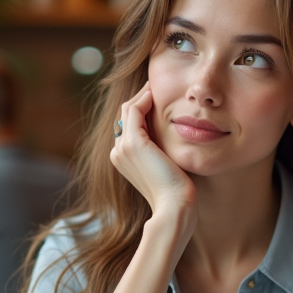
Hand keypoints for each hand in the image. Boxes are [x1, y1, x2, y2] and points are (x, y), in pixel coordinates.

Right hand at [110, 84, 196, 221]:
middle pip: (124, 116)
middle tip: (155, 87)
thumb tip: (168, 138)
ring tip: (156, 87)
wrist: (174, 206)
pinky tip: (157, 94)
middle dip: (140, 99)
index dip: (140, 110)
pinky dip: (144, 99)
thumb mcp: (165, 166)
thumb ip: (160, 151)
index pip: (128, 126)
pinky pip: (134, 110)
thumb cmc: (175, 191)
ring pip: (127, 110)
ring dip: (142, 95)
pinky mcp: (133, 143)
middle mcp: (117, 152)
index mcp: (122, 159)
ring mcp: (122, 147)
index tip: (156, 99)